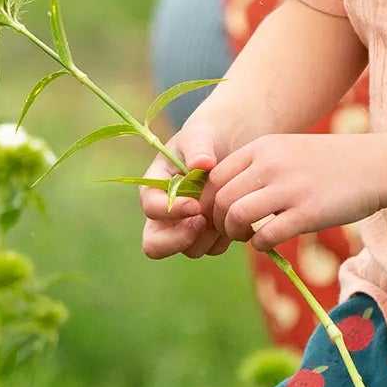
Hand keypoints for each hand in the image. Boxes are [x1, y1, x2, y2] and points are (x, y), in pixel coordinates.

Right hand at [140, 120, 227, 261]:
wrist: (228, 147)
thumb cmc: (206, 139)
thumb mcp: (200, 136)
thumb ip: (198, 148)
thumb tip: (201, 164)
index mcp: (154, 188)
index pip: (151, 209)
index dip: (170, 211)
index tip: (195, 205)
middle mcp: (164, 214)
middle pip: (156, 245)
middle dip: (180, 239)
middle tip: (204, 221)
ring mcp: (185, 228)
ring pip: (190, 250)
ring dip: (208, 237)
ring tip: (225, 212)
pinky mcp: (207, 234)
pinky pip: (213, 248)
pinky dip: (225, 237)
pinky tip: (235, 215)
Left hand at [208, 131, 386, 251]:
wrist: (379, 165)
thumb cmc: (334, 163)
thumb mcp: (290, 151)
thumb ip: (260, 167)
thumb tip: (229, 195)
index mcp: (264, 146)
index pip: (215, 175)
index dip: (209, 200)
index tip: (217, 214)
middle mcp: (272, 164)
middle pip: (221, 198)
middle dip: (218, 221)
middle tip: (231, 230)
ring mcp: (290, 188)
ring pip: (236, 216)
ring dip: (235, 233)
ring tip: (246, 236)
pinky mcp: (308, 213)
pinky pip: (265, 236)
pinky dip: (259, 244)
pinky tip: (268, 242)